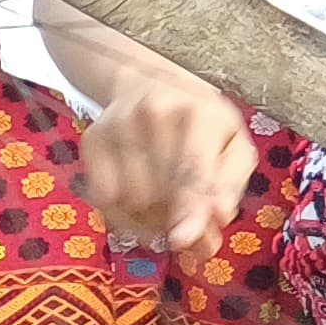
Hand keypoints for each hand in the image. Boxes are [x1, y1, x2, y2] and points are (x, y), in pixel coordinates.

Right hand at [80, 70, 254, 258]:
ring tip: (167, 207)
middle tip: (190, 229)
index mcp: (198, 112)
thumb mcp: (233, 145)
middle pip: (159, 192)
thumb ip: (230, 184)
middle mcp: (153, 113)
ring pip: (130, 200)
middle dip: (176, 221)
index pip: (190, 168)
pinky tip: (141, 204)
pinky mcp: (92, 140)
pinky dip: (124, 215)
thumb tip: (219, 217)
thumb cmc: (203, 123)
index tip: (183, 239)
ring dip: (151, 220)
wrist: (150, 85)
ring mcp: (117, 125)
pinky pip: (104, 199)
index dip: (188, 207)